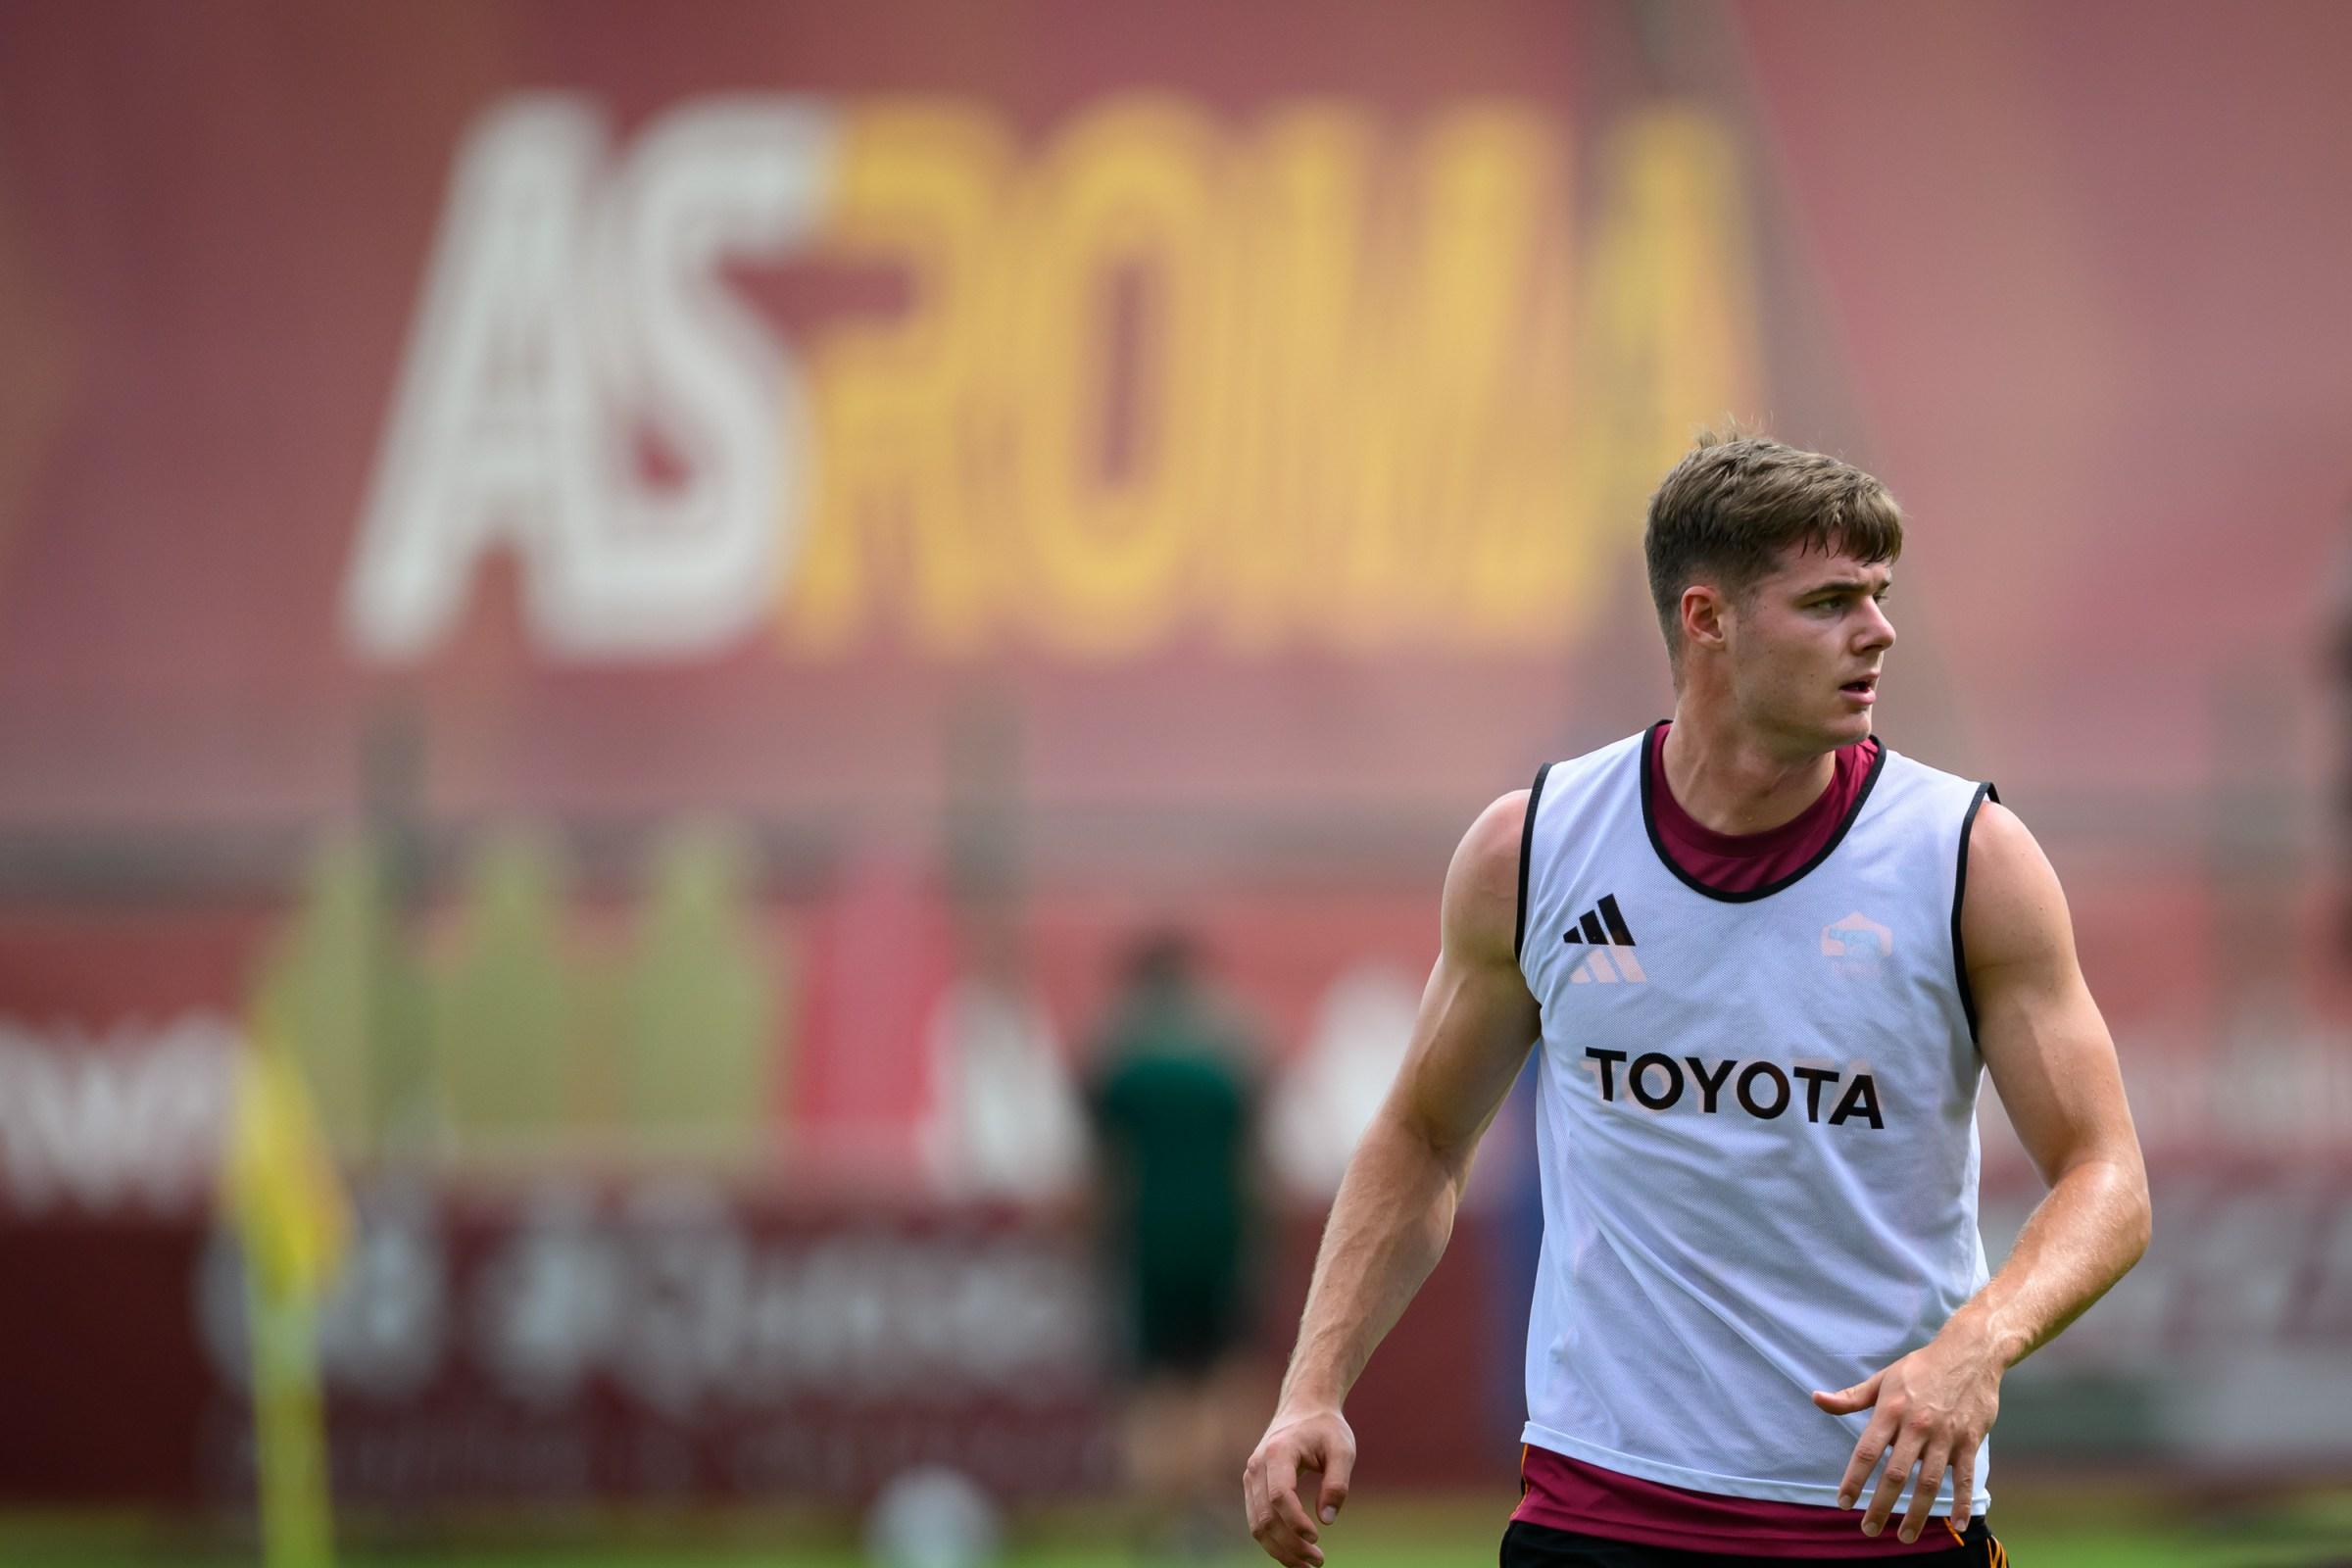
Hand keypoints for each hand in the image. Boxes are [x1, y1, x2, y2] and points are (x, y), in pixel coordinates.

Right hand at [1242, 1406, 1355, 1566]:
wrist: (1304, 1406)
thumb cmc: (1325, 1428)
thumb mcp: (1342, 1449)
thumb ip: (1337, 1483)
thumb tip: (1327, 1520)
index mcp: (1278, 1452)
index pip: (1280, 1496)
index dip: (1297, 1523)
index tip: (1318, 1538)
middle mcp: (1257, 1465)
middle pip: (1265, 1517)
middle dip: (1290, 1545)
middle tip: (1318, 1561)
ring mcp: (1251, 1477)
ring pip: (1257, 1525)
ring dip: (1280, 1549)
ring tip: (1308, 1564)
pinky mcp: (1252, 1487)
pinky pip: (1257, 1521)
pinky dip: (1273, 1541)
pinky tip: (1294, 1552)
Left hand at [1811, 1329, 2001, 1543]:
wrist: (1968, 1354)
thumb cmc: (1920, 1368)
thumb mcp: (1882, 1379)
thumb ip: (1851, 1397)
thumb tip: (1816, 1399)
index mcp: (1891, 1410)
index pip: (1867, 1451)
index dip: (1854, 1479)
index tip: (1843, 1503)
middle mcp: (1916, 1425)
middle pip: (1895, 1473)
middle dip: (1881, 1505)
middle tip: (1868, 1530)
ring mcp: (1945, 1435)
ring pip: (1928, 1482)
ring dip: (1917, 1513)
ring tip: (1905, 1537)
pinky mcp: (1969, 1441)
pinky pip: (1965, 1478)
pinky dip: (1961, 1502)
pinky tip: (1955, 1525)